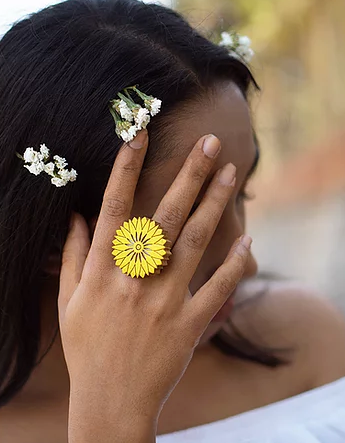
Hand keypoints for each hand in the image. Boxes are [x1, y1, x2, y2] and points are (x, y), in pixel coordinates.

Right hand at [58, 130, 251, 441]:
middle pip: (166, 216)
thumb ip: (73, 256)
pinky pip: (216, 288)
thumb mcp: (69, 301)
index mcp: (103, 271)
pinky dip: (234, 263)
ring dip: (215, 204)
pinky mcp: (189, 324)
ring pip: (196, 242)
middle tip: (211, 143)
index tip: (138, 134)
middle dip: (189, 175)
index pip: (115, 208)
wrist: (110, 400)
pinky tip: (247, 240)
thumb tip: (76, 216)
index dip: (126, 169)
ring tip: (232, 173)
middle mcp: (135, 280)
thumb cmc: (86, 347)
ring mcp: (165, 301)